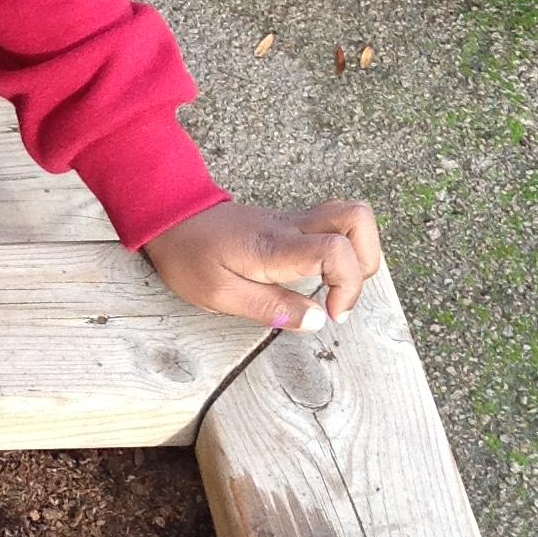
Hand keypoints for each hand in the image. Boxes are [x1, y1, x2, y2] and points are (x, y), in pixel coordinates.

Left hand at [144, 198, 381, 332]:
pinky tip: (319, 275)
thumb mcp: (219, 294)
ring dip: (359, 253)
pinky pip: (333, 224)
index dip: (348, 284)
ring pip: (351, 216)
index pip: (335, 249)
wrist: (169, 217)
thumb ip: (271, 307)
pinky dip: (342, 249)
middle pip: (358, 218)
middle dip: (367, 263)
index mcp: (273, 247)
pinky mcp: (290, 222)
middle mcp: (291, 227)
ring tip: (334, 287)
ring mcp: (292, 220)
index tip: (331, 313)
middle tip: (339, 297)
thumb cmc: (189, 256)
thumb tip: (317, 320)